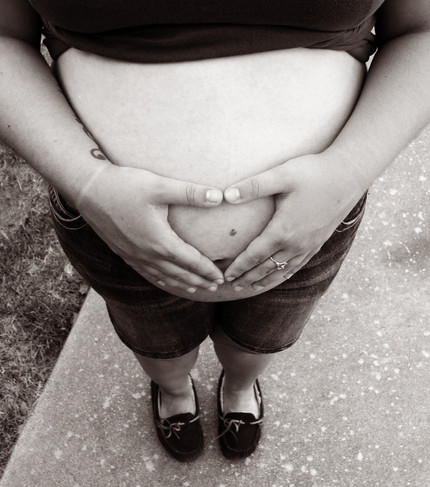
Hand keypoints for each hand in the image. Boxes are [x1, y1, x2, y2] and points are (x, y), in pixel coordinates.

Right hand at [75, 164, 224, 292]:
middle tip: (214, 288)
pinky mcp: (123, 252)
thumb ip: (190, 193)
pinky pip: (146, 272)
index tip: (221, 277)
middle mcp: (147, 254)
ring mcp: (133, 256)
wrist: (88, 189)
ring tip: (194, 289)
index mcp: (160, 241)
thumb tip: (219, 196)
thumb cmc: (125, 186)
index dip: (207, 270)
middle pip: (179, 274)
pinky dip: (160, 279)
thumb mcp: (160, 186)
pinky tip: (164, 280)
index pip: (191, 261)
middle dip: (198, 281)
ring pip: (162, 276)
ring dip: (181, 283)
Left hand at [223, 152, 364, 289]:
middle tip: (232, 286)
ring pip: (283, 270)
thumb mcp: (282, 175)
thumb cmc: (314, 173)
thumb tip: (226, 195)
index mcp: (283, 230)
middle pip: (266, 268)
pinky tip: (281, 275)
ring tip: (251, 287)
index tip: (226, 275)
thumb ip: (253, 186)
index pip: (254, 255)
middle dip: (248, 278)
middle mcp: (296, 244)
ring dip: (265, 280)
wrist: (349, 175)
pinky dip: (285, 274)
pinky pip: (298, 265)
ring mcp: (309, 245)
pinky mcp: (318, 242)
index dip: (239, 266)